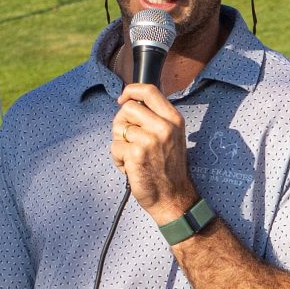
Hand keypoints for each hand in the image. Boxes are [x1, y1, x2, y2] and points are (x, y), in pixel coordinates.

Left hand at [113, 83, 196, 223]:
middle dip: (122, 123)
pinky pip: (115, 147)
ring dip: (120, 143)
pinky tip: (130, 168)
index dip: (131, 91)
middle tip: (129, 140)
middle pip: (128, 108)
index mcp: (174, 120)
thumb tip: (129, 102)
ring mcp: (150, 140)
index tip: (123, 99)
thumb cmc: (168, 168)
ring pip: (119, 128)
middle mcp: (164, 127)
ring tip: (133, 157)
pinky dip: (118, 159)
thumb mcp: (172, 137)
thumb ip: (155, 118)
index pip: (149, 91)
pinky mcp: (137, 154)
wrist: (173, 198)